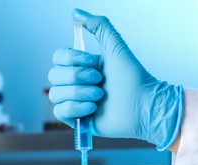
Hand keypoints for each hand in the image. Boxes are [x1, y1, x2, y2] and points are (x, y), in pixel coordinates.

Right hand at [48, 9, 182, 149]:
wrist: (144, 105)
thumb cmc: (133, 78)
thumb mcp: (115, 46)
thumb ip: (98, 26)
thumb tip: (75, 13)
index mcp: (81, 66)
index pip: (57, 58)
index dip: (71, 59)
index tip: (93, 62)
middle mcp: (74, 83)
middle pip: (53, 75)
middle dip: (77, 77)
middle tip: (100, 80)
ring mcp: (74, 101)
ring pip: (54, 94)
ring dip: (79, 93)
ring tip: (99, 96)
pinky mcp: (75, 119)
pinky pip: (59, 112)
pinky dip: (76, 108)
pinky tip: (93, 109)